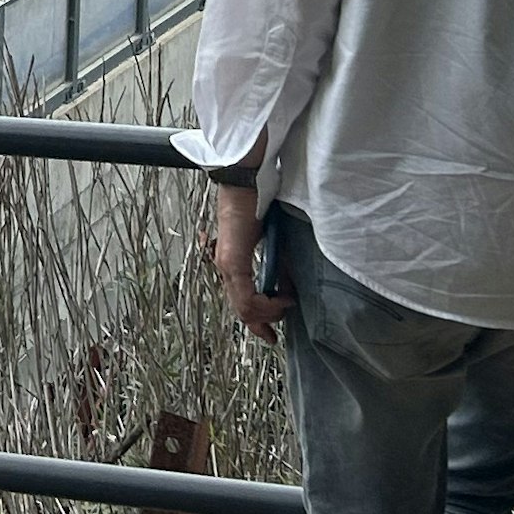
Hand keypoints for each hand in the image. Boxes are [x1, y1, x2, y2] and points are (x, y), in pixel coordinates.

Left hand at [206, 186, 289, 338]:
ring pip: (243, 307)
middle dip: (261, 324)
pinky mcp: (232, 262)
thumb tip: (288, 290)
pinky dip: (265, 304)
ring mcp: (227, 265)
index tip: (270, 333)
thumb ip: (279, 266)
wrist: (246, 179)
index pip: (240, 300)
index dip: (256, 320)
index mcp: (233, 261)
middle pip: (241, 309)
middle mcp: (225, 266)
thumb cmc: (259, 202)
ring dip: (268, 313)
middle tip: (275, 334)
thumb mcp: (274, 241)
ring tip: (286, 306)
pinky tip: (281, 299)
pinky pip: (246, 297)